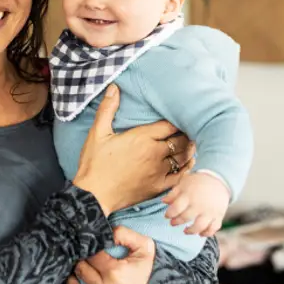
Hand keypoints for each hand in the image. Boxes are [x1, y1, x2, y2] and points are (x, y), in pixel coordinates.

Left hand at [66, 226, 156, 283]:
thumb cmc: (145, 271)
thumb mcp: (144, 249)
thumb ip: (126, 234)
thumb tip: (109, 231)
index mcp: (116, 272)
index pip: (93, 253)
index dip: (91, 246)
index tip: (94, 243)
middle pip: (81, 266)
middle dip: (83, 257)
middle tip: (85, 251)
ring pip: (75, 283)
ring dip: (76, 272)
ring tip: (80, 264)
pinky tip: (76, 279)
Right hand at [72, 84, 195, 215]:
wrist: (94, 196)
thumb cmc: (94, 164)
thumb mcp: (97, 133)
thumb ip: (107, 109)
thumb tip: (114, 88)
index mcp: (142, 138)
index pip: (169, 125)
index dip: (176, 120)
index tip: (178, 118)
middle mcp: (155, 154)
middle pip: (180, 140)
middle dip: (185, 134)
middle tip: (187, 130)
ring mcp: (159, 172)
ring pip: (183, 158)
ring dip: (188, 149)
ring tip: (190, 144)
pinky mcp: (159, 187)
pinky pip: (181, 176)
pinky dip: (187, 168)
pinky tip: (188, 164)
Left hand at [162, 172, 229, 235]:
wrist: (218, 179)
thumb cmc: (197, 182)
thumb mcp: (183, 184)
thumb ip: (173, 193)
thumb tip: (163, 201)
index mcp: (189, 195)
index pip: (176, 208)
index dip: (169, 214)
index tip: (167, 215)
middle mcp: (199, 205)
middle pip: (185, 218)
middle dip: (177, 222)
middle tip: (173, 222)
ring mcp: (210, 211)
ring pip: (199, 226)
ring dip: (191, 231)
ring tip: (186, 231)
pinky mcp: (219, 216)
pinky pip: (213, 228)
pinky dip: (207, 233)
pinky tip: (201, 233)